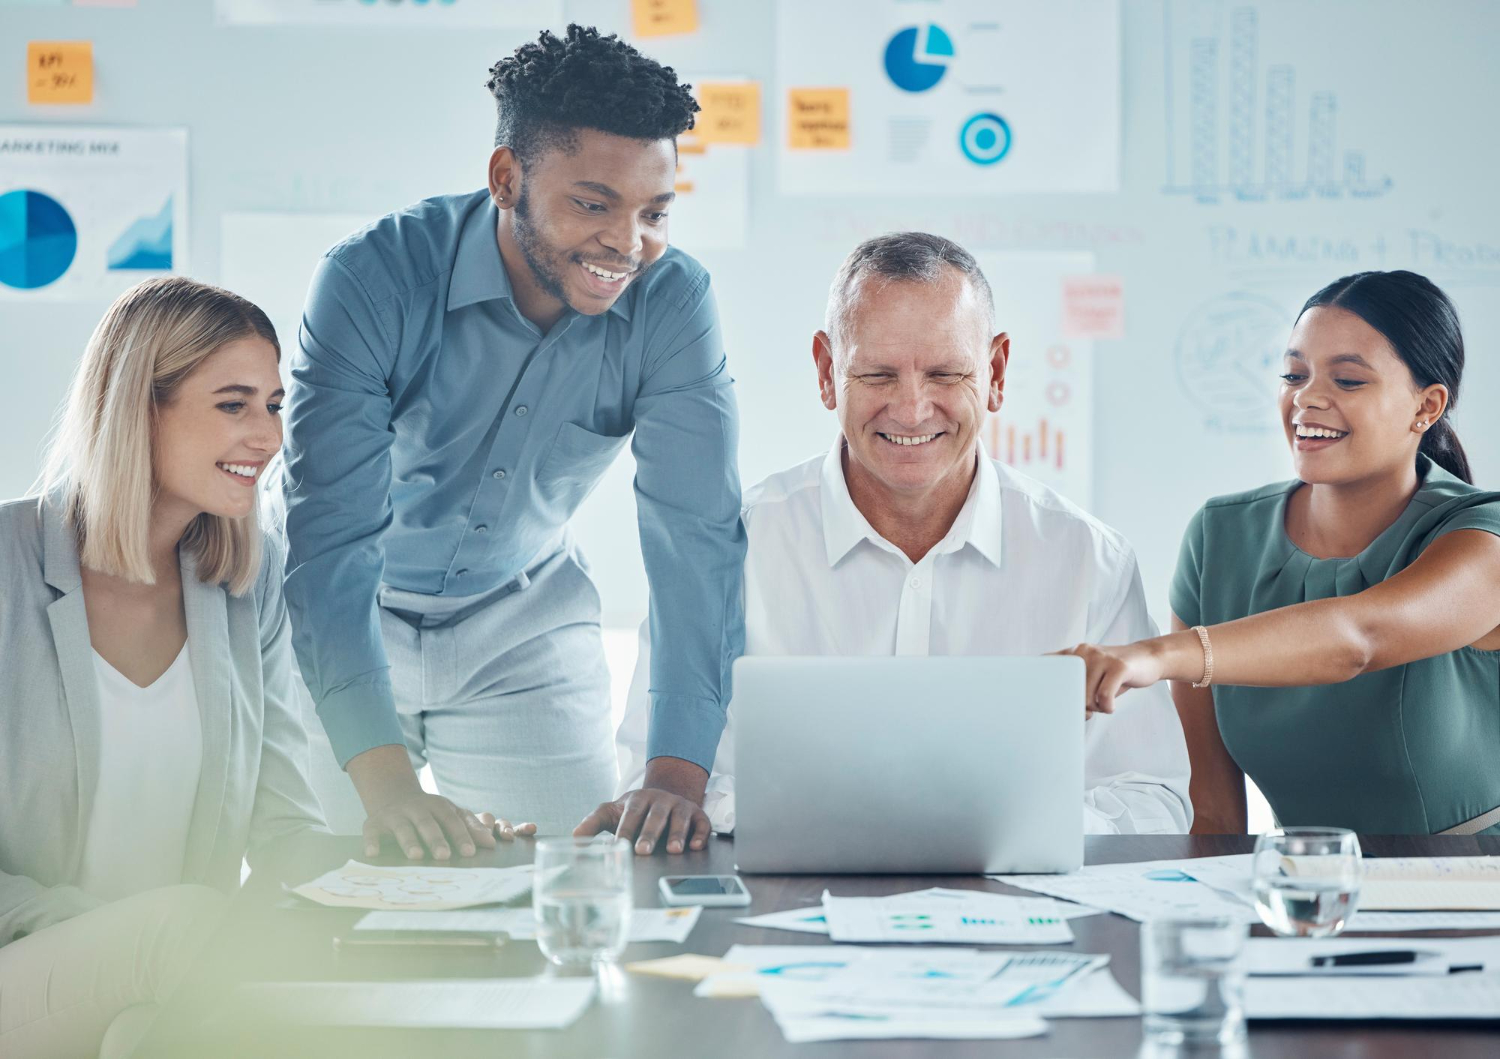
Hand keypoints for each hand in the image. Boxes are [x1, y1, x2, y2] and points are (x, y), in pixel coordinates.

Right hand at [362, 791, 535, 860]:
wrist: (393, 795)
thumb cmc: (429, 812)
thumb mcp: (450, 814)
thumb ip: (470, 827)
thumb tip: (491, 844)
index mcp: (438, 806)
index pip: (452, 820)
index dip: (461, 835)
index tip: (470, 852)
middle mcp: (416, 808)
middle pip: (427, 823)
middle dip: (436, 839)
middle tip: (444, 856)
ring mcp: (394, 815)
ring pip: (402, 827)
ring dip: (409, 841)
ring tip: (416, 856)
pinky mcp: (374, 823)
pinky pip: (371, 831)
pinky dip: (371, 841)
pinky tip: (373, 853)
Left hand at [573, 755, 711, 855]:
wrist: (664, 795)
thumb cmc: (635, 810)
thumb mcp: (613, 812)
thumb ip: (593, 824)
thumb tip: (574, 838)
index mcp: (638, 799)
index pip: (631, 813)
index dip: (625, 829)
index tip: (617, 845)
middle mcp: (661, 800)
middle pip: (655, 815)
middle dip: (650, 833)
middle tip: (643, 850)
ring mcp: (680, 806)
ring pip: (680, 818)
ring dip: (678, 833)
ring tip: (674, 850)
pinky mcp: (697, 814)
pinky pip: (702, 823)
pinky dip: (700, 834)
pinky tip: (696, 846)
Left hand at [1056, 641, 1165, 714]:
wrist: (1148, 658)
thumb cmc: (1115, 673)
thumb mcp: (1091, 674)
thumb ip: (1074, 687)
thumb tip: (1060, 711)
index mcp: (1072, 653)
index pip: (1046, 665)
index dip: (1043, 686)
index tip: (1045, 701)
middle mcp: (1083, 651)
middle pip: (1068, 690)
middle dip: (1077, 706)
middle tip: (1088, 710)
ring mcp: (1101, 657)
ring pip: (1086, 696)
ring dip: (1096, 707)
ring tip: (1104, 703)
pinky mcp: (1119, 666)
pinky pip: (1104, 696)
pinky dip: (1107, 707)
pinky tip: (1111, 706)